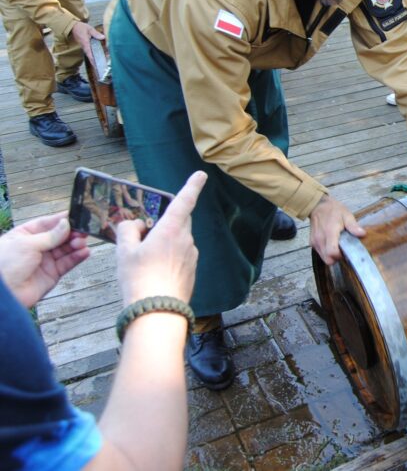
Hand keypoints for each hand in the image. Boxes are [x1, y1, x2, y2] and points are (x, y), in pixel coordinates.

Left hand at [0, 214, 89, 308]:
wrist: (4, 294)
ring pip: (65, 249)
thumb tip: (67, 224)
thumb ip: (51, 235)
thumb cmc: (6, 265)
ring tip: (81, 243)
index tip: (77, 216)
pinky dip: (77, 257)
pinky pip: (67, 263)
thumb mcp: (27, 244)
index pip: (46, 224)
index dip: (61, 220)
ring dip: (75, 245)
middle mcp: (35, 247)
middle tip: (83, 232)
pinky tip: (84, 252)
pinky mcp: (52, 274)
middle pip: (59, 236)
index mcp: (24, 235)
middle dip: (72, 233)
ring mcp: (44, 261)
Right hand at [71, 21, 103, 66]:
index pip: (89, 53)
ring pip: (92, 55)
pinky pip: (92, 52)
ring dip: (97, 59)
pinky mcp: (86, 46)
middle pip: (91, 57)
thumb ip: (96, 33)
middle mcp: (85, 47)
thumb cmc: (81, 27)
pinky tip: (104, 56)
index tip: (97, 66)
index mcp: (85, 43)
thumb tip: (103, 37)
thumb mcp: (89, 29)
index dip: (93, 60)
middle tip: (103, 68)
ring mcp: (85, 47)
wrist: (73, 27)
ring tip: (105, 63)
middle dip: (97, 62)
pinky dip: (97, 55)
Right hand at [116, 171, 205, 305]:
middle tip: (143, 236)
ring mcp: (191, 256)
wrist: (157, 313)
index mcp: (171, 229)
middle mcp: (186, 239)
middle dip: (164, 223)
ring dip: (164, 244)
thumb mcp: (124, 251)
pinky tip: (153, 274)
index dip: (192, 186)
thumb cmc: (139, 279)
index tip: (201, 175)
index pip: (185, 201)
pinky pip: (180, 257)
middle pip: (178, 222)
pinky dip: (168, 259)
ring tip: (143, 263)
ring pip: (178, 241)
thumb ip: (128, 231)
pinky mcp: (192, 271)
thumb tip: (135, 226)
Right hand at [309, 195, 364, 264]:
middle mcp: (320, 239)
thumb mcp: (346, 214)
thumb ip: (353, 225)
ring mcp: (315, 242)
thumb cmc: (333, 210)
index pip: (332, 252)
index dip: (340, 255)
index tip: (346, 251)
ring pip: (323, 258)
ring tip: (338, 246)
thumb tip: (362, 233)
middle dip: (336, 258)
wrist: (318, 205)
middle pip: (328, 259)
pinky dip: (326, 252)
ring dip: (331, 256)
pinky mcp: (312, 243)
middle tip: (343, 251)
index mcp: (329, 232)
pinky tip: (331, 244)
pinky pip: (320, 253)